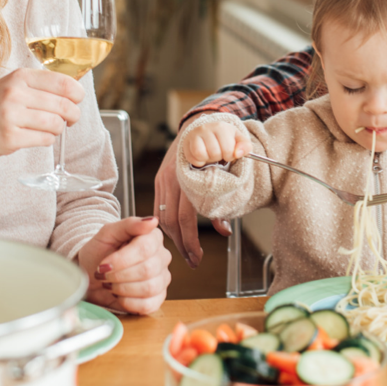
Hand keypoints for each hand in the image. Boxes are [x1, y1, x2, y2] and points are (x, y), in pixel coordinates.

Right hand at [0, 68, 84, 157]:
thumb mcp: (13, 85)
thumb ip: (41, 85)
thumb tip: (74, 91)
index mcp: (20, 77)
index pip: (63, 83)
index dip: (77, 94)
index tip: (77, 100)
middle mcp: (16, 94)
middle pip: (64, 105)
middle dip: (73, 115)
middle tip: (71, 119)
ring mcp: (12, 116)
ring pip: (56, 123)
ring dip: (59, 129)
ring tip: (51, 128)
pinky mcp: (11, 137)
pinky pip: (45, 139)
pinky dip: (48, 139)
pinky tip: (38, 136)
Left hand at [78, 216, 172, 314]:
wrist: (90, 276)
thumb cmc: (98, 253)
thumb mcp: (107, 234)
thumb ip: (129, 225)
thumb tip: (153, 221)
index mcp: (152, 237)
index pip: (145, 248)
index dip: (122, 260)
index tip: (103, 265)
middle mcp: (161, 257)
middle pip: (148, 269)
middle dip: (120, 276)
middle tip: (104, 275)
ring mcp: (162, 278)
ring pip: (150, 288)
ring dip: (123, 289)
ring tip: (111, 285)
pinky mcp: (157, 298)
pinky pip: (150, 305)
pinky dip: (129, 303)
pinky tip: (119, 297)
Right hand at [154, 133, 230, 268]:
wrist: (200, 124)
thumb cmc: (218, 148)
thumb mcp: (227, 172)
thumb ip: (224, 203)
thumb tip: (225, 231)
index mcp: (190, 178)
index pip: (186, 218)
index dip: (191, 241)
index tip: (198, 257)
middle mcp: (173, 179)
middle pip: (171, 222)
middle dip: (182, 245)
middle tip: (193, 261)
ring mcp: (163, 179)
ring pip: (162, 217)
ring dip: (174, 237)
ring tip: (186, 252)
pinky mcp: (160, 179)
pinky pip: (159, 207)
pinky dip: (167, 224)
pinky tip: (176, 234)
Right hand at [182, 122, 251, 166]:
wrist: (208, 131)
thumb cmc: (225, 138)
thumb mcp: (238, 139)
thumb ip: (245, 146)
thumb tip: (238, 153)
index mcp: (221, 126)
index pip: (228, 149)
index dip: (230, 156)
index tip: (229, 153)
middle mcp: (205, 128)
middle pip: (214, 153)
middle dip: (219, 157)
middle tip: (219, 153)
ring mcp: (194, 135)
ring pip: (201, 155)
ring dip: (208, 159)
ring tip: (210, 154)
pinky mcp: (186, 143)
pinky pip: (192, 159)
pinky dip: (199, 162)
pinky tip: (203, 156)